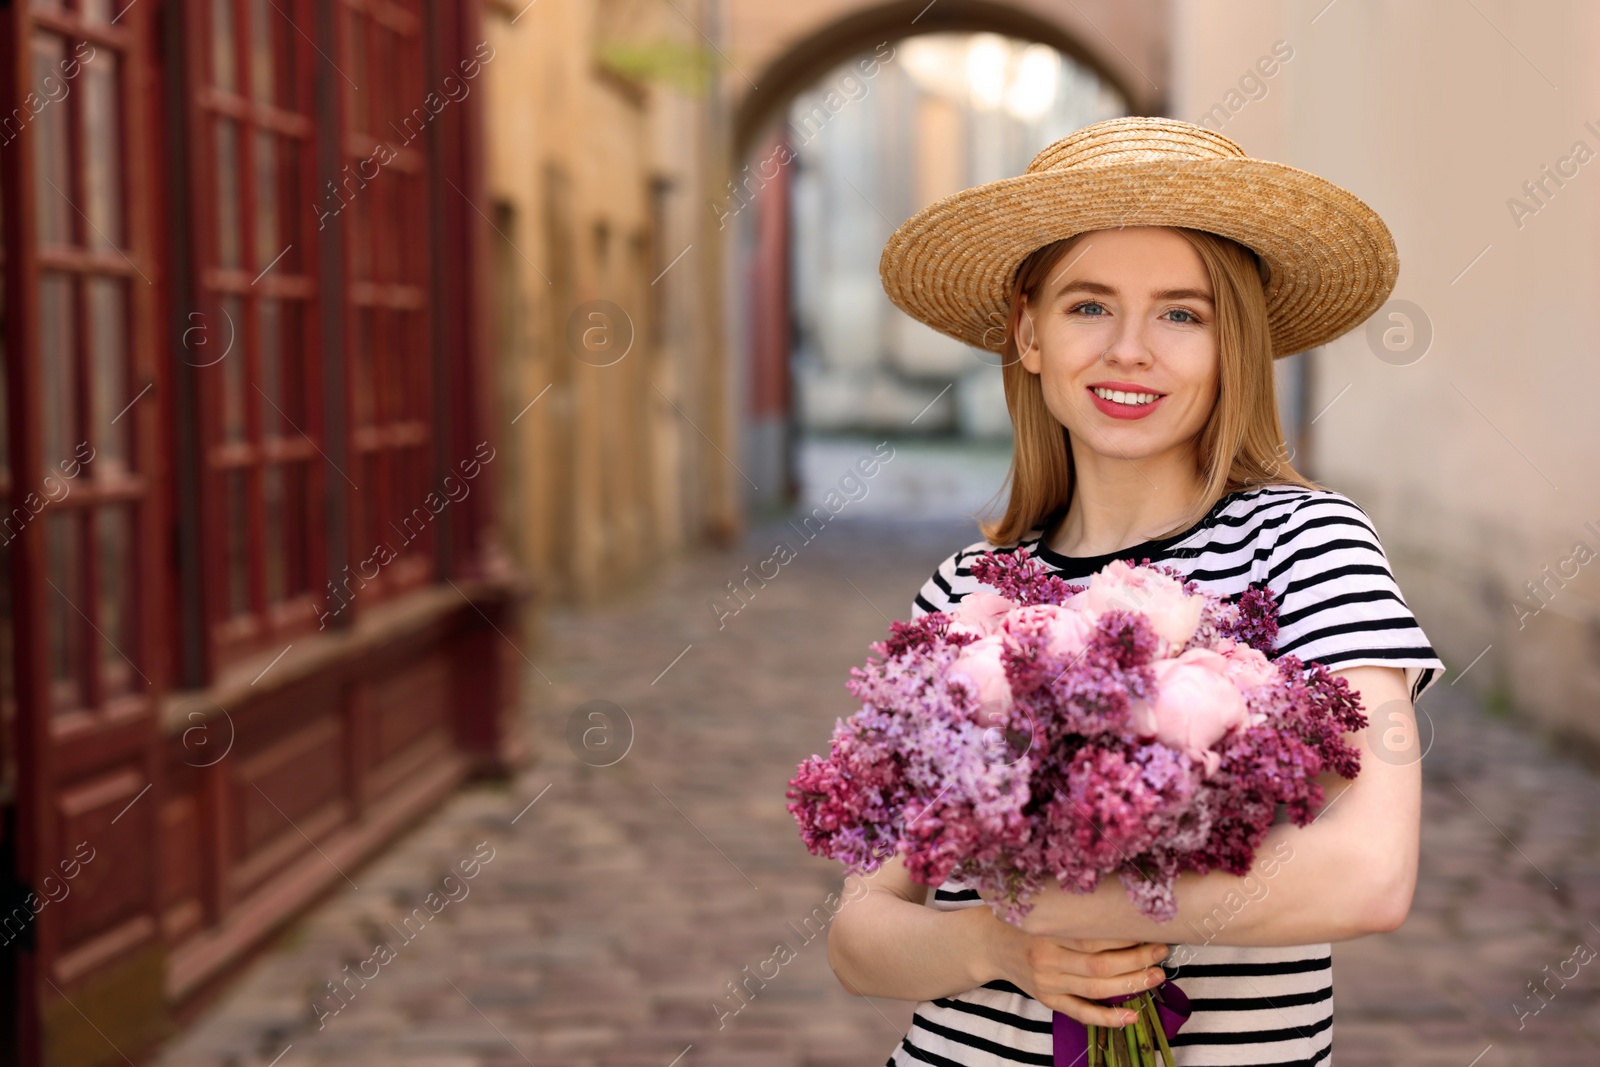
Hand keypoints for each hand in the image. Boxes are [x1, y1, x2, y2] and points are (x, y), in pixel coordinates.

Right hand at [988, 923, 1169, 1027]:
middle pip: (1099, 965)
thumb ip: (1071, 906)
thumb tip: (1118, 897)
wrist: (988, 943)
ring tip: (1157, 975)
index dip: (1124, 936)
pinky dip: (1107, 1018)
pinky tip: (1132, 1015)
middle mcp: (1047, 959)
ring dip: (1131, 983)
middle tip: (1161, 950)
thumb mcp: (1040, 905)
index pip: (1092, 937)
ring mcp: (1048, 983)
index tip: (1148, 926)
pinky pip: (1081, 1012)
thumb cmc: (1020, 917)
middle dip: (1136, 959)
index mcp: (1046, 931)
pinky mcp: (1048, 999)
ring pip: (1096, 989)